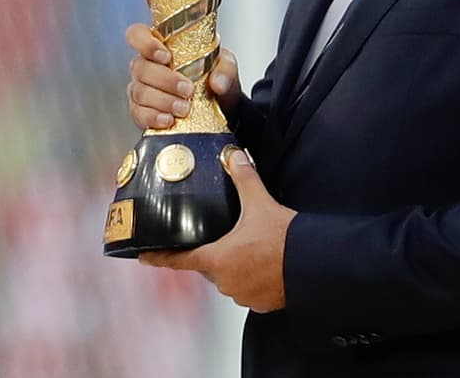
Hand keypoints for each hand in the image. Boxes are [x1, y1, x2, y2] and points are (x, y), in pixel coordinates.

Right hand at [125, 23, 242, 130]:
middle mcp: (147, 66)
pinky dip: (153, 117)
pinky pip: (139, 113)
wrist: (219, 108)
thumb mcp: (226, 67)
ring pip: (140, 92)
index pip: (137, 35)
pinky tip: (168, 120)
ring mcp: (141, 88)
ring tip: (184, 108)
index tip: (166, 56)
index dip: (145, 43)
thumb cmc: (214, 79)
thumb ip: (225, 69)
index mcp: (162, 46)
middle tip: (187, 89)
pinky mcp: (141, 111)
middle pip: (140, 67)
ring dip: (163, 100)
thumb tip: (217, 83)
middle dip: (164, 80)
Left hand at [140, 149, 295, 312]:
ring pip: (229, 278)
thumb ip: (243, 177)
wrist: (315, 265)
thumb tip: (233, 155)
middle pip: (208, 266)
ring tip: (250, 248)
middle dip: (212, 252)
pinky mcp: (261, 304)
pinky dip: (251, 278)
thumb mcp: (259, 202)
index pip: (179, 260)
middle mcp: (225, 281)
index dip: (160, 257)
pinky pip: (248, 289)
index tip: (144, 257)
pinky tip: (263, 264)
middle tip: (224, 236)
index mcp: (217, 259)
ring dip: (234, 266)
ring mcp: (243, 295)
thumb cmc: (284, 238)